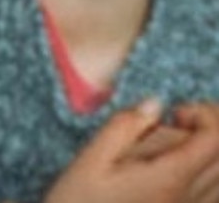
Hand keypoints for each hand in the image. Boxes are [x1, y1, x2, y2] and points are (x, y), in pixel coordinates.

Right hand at [44, 99, 218, 202]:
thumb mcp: (91, 160)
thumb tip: (154, 105)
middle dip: (209, 130)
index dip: (204, 114)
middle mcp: (190, 197)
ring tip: (175, 149)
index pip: (216, 138)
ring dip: (208, 153)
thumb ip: (124, 127)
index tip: (174, 114)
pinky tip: (178, 170)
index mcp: (170, 178)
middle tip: (177, 124)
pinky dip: (206, 174)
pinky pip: (213, 193)